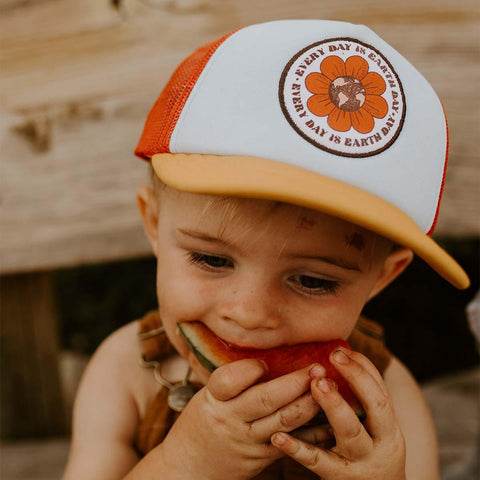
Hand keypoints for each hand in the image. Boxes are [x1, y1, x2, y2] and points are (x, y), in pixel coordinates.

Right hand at [157, 358, 324, 479]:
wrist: (193, 466)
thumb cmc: (206, 418)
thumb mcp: (209, 395)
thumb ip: (234, 379)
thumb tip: (270, 353)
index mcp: (214, 399)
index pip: (228, 381)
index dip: (249, 370)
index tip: (264, 363)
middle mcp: (231, 419)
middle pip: (265, 400)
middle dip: (294, 383)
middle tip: (316, 367)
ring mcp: (248, 441)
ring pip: (284, 421)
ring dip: (309, 402)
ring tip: (328, 386)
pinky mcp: (264, 457)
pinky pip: (293, 442)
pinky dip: (313, 429)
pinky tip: (329, 416)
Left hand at [271, 348, 406, 479]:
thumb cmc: (369, 455)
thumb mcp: (376, 431)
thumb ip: (362, 400)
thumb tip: (341, 354)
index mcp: (389, 427)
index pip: (381, 391)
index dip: (363, 368)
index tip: (341, 350)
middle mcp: (381, 444)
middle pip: (375, 407)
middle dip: (356, 379)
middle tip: (333, 357)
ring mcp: (359, 462)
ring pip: (350, 432)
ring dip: (334, 405)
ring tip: (316, 385)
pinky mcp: (336, 478)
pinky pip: (316, 460)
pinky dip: (296, 447)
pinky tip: (278, 435)